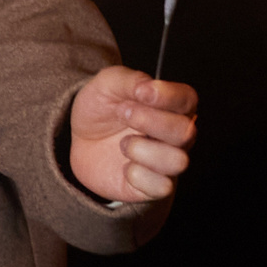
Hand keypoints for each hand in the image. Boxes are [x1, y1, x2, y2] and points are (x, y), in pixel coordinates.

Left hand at [66, 66, 197, 204]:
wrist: (80, 139)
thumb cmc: (102, 109)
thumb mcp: (108, 83)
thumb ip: (130, 79)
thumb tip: (147, 86)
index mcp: (171, 106)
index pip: (187, 99)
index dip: (167, 96)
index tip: (141, 91)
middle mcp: (175, 135)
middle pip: (186, 132)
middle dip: (151, 121)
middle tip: (123, 113)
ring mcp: (166, 162)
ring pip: (178, 161)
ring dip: (142, 149)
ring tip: (123, 143)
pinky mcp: (153, 186)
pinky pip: (161, 187)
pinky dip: (137, 175)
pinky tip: (124, 166)